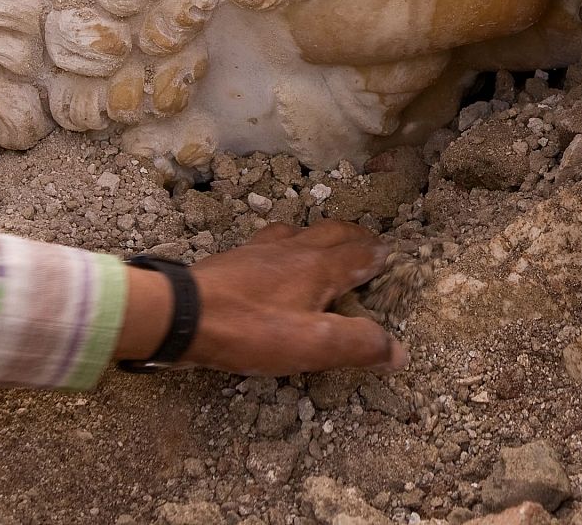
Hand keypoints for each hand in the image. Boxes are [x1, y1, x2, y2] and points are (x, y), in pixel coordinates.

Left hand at [119, 220, 406, 376]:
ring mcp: (261, 250)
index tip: (391, 254)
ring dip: (321, 236)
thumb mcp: (312, 345)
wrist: (182, 315)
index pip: (360, 253)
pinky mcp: (235, 258)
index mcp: (320, 266)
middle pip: (333, 232)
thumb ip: (358, 344)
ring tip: (326, 244)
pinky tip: (274, 256)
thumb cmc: (251, 329)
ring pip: (301, 232)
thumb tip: (399, 350)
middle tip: (368, 243)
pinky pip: (271, 241)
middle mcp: (295, 248)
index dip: (378, 255)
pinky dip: (286, 243)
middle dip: (355, 237)